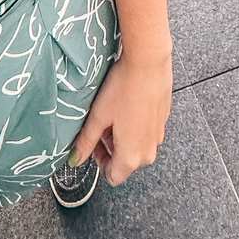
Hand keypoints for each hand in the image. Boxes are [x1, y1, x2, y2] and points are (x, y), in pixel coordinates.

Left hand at [70, 53, 171, 185]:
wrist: (148, 61)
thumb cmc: (123, 88)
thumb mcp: (98, 116)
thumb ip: (86, 142)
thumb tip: (74, 160)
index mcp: (132, 156)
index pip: (113, 177)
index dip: (99, 162)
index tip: (93, 142)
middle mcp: (149, 151)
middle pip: (126, 162)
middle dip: (111, 147)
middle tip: (101, 124)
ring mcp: (159, 136)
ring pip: (137, 146)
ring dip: (123, 136)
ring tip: (114, 111)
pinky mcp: (164, 120)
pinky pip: (147, 132)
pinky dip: (136, 124)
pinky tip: (128, 103)